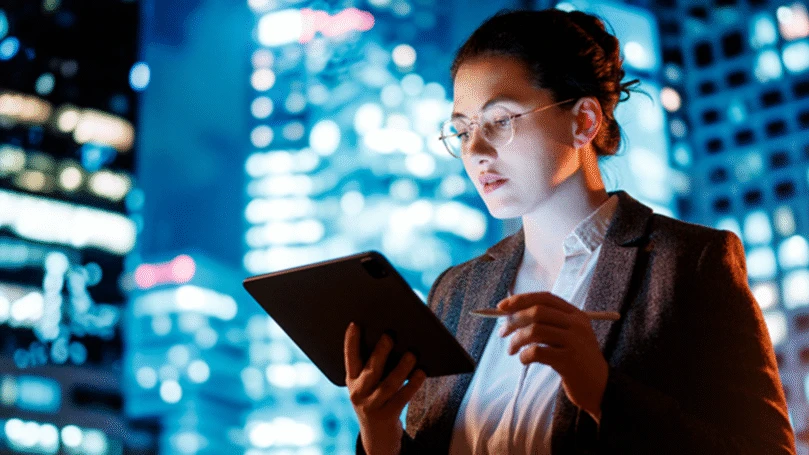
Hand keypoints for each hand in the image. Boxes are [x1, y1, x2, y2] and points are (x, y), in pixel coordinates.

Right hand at [344, 322, 425, 454]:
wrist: (377, 437)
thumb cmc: (376, 399)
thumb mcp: (368, 385)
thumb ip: (374, 366)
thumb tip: (392, 339)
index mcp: (351, 381)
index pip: (350, 358)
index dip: (351, 341)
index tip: (355, 324)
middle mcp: (358, 393)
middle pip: (370, 370)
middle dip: (380, 352)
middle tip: (390, 335)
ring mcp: (371, 406)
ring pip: (389, 384)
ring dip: (402, 368)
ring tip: (412, 354)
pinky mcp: (386, 417)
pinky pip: (402, 398)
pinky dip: (413, 384)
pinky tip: (422, 372)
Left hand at [498, 292, 607, 421]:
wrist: (600, 387)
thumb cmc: (576, 360)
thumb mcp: (568, 336)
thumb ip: (547, 323)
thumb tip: (510, 314)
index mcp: (576, 314)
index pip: (545, 297)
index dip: (521, 299)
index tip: (501, 307)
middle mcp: (577, 324)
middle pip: (537, 312)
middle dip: (514, 321)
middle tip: (502, 333)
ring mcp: (574, 342)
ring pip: (534, 331)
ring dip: (516, 340)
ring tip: (511, 350)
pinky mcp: (569, 361)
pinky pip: (537, 352)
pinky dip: (524, 355)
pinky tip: (524, 360)